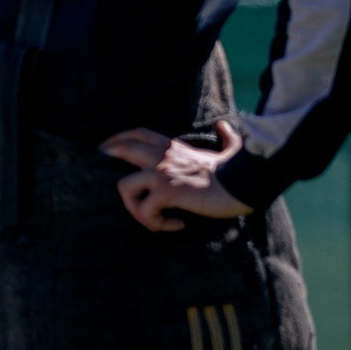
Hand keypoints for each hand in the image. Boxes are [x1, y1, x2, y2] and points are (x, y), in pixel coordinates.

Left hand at [99, 120, 249, 231]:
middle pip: (122, 148)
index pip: (138, 134)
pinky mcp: (167, 192)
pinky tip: (177, 224)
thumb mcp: (229, 150)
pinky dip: (156, 223)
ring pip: (122, 187)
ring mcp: (162, 173)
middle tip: (103, 174)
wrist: (247, 183)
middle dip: (107, 158)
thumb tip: (224, 125)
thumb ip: (225, 138)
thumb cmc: (239, 171)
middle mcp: (162, 157)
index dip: (119, 139)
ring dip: (134, 208)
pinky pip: (145, 210)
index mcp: (173, 148)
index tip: (108, 148)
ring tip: (154, 218)